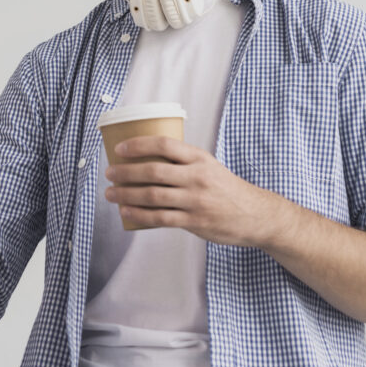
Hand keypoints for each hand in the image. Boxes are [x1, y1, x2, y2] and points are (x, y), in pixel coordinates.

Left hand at [103, 136, 284, 246]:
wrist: (255, 215)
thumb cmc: (226, 189)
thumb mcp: (209, 166)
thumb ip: (183, 162)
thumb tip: (147, 159)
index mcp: (199, 158)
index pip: (164, 145)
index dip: (138, 145)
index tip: (119, 149)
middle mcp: (197, 177)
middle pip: (153, 171)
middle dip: (125, 172)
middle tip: (110, 173)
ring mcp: (195, 201)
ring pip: (152, 196)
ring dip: (126, 194)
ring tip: (111, 194)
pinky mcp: (194, 221)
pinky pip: (160, 218)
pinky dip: (139, 214)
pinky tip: (126, 212)